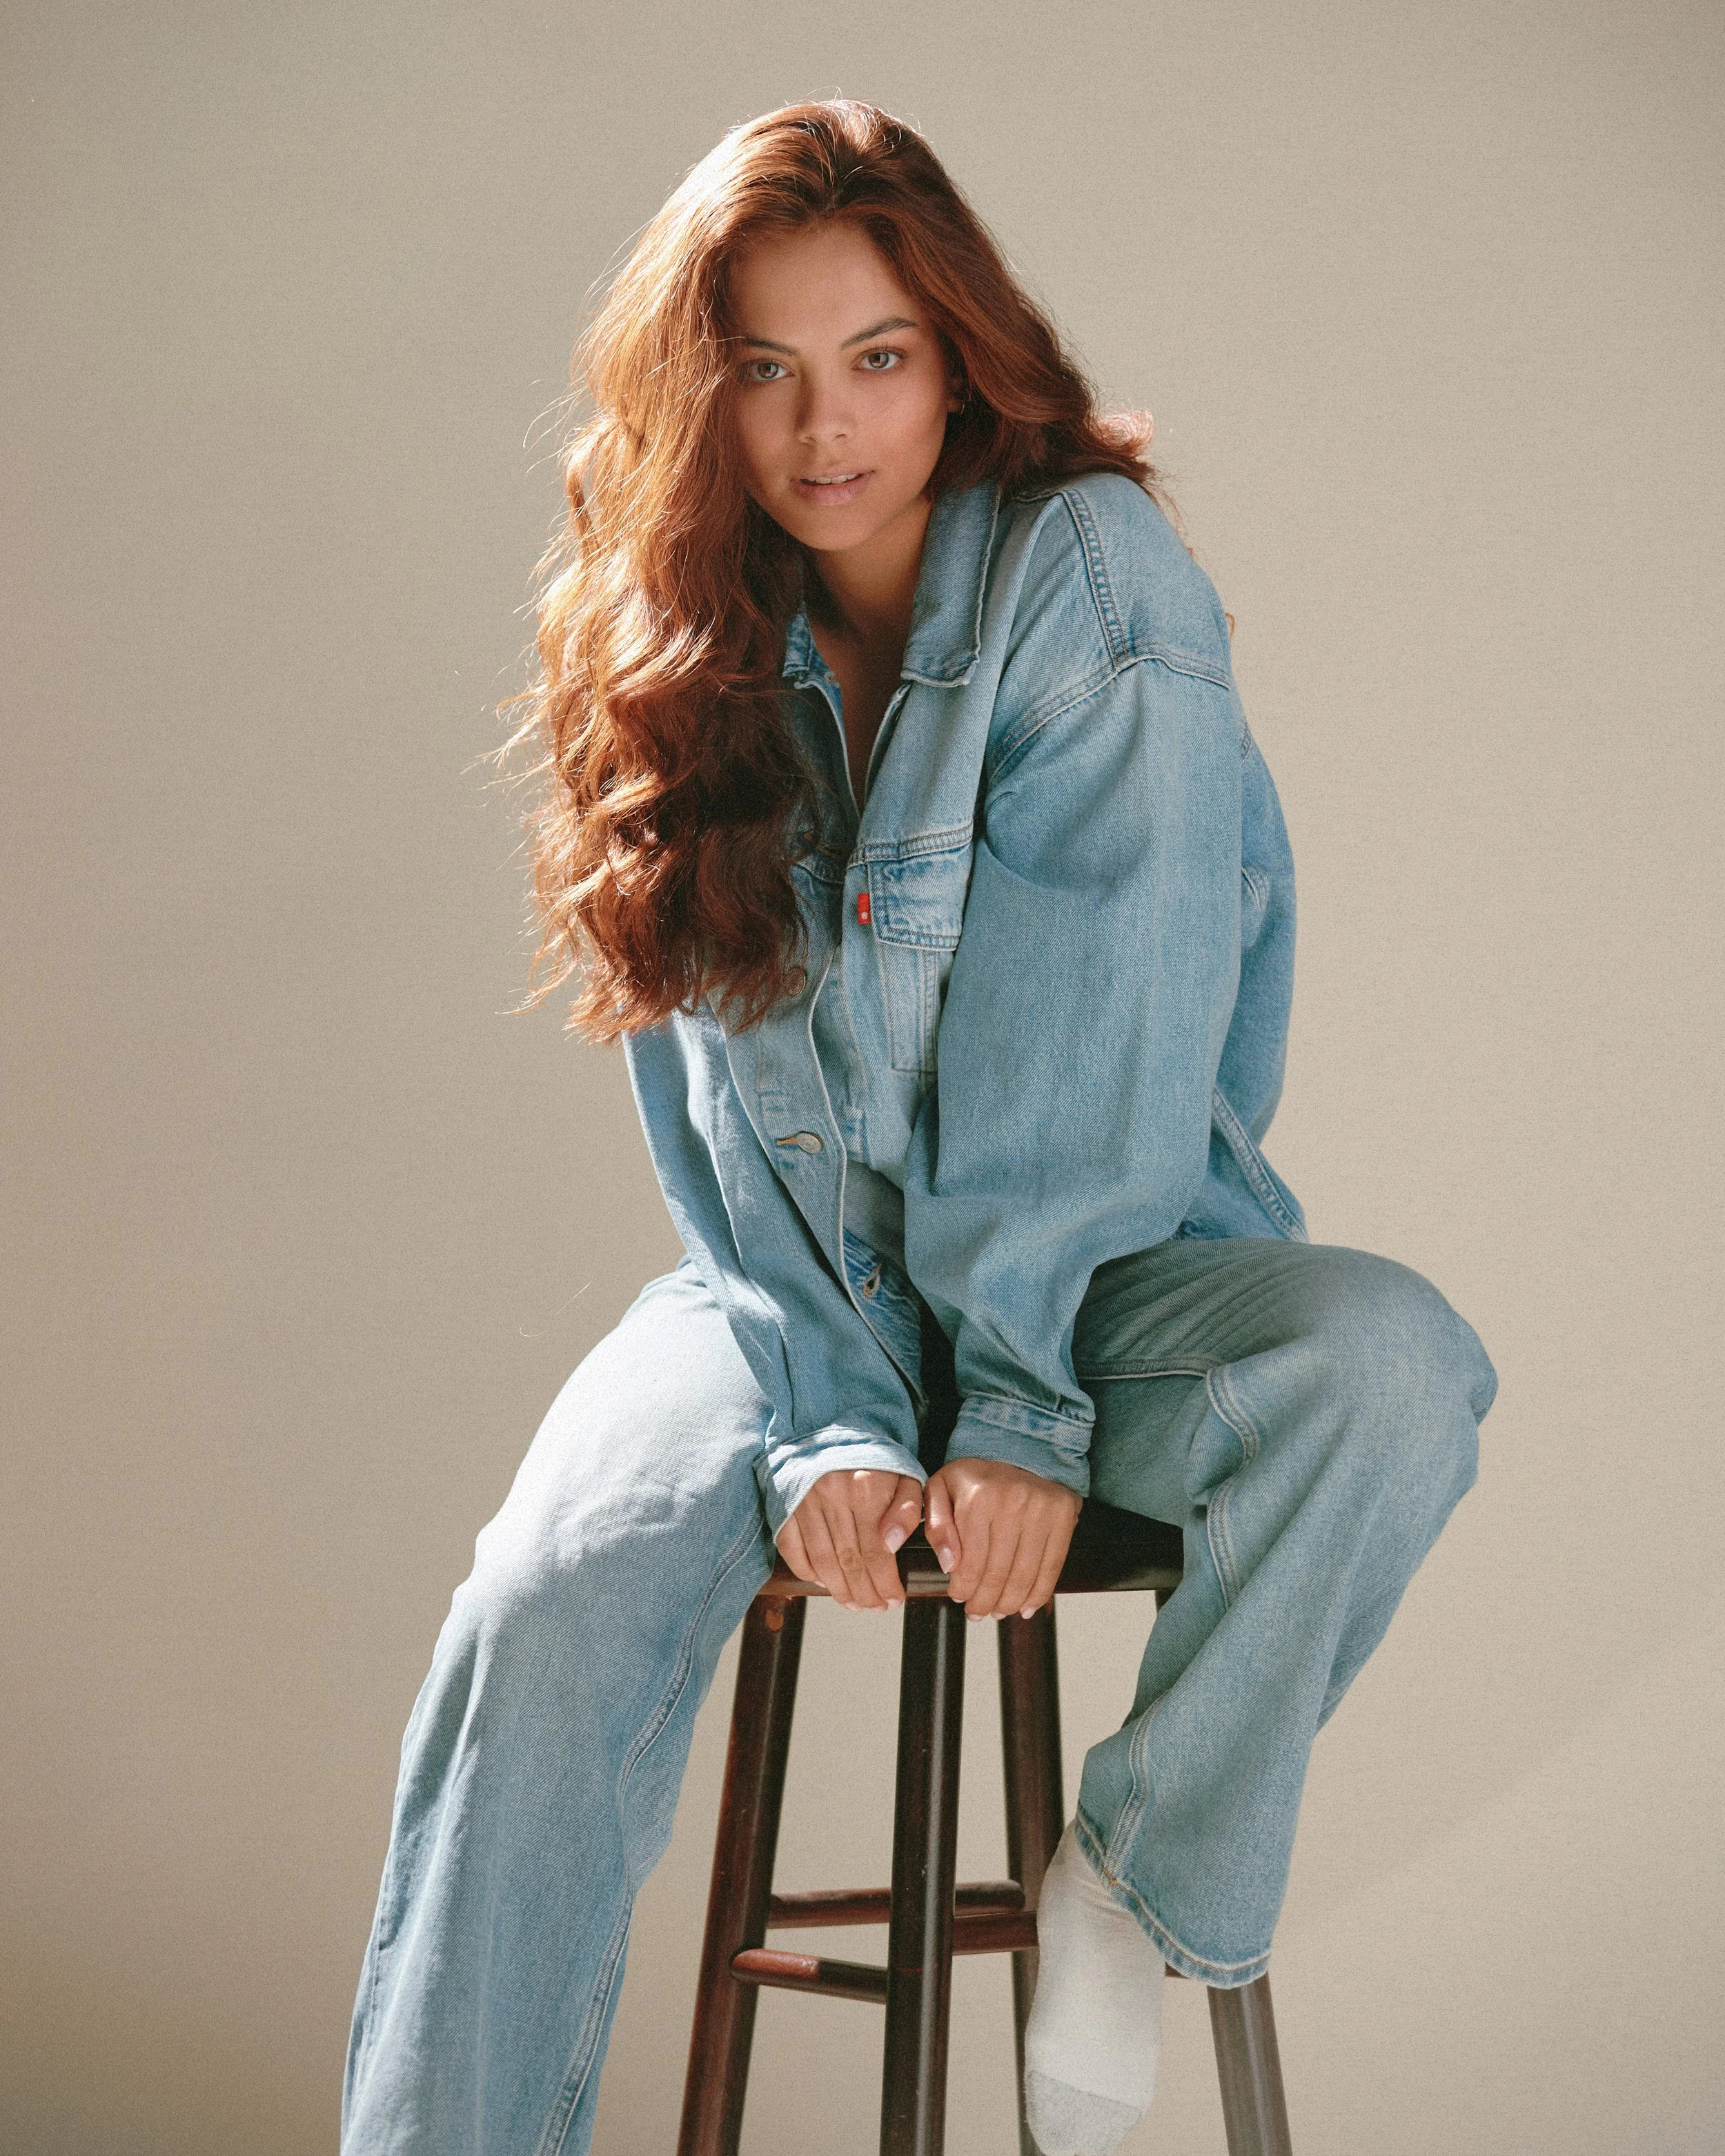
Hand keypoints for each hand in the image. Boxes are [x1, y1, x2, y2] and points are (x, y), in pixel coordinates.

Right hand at [776, 1469, 924, 1612]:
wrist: (834, 1431)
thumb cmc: (873, 1458)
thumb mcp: (904, 1475)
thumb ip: (907, 1509)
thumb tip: (892, 1545)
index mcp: (866, 1489)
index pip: (877, 1553)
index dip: (886, 1583)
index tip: (894, 1599)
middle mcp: (834, 1496)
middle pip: (850, 1562)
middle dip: (866, 1593)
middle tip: (876, 1607)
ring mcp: (805, 1501)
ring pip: (823, 1562)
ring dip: (839, 1590)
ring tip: (854, 1603)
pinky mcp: (785, 1505)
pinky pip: (793, 1549)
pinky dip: (807, 1572)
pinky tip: (824, 1583)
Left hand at [923, 1458, 1080, 1619]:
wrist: (1021, 1447)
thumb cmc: (977, 1474)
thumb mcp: (941, 1487)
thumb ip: (936, 1525)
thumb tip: (949, 1565)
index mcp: (979, 1497)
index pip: (970, 1561)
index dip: (963, 1588)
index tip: (959, 1596)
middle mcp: (1013, 1503)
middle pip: (997, 1573)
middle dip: (985, 1601)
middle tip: (978, 1612)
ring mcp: (1042, 1511)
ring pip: (1024, 1575)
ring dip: (1010, 1602)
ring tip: (999, 1611)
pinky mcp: (1063, 1517)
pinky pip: (1052, 1566)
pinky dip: (1039, 1593)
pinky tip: (1026, 1606)